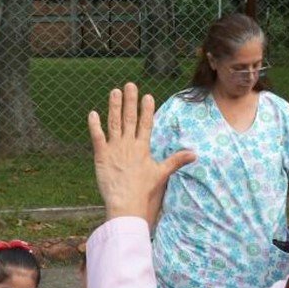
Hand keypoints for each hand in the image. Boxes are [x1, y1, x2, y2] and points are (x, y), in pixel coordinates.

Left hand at [89, 84, 194, 222]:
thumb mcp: (162, 173)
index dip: (146, 109)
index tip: (147, 96)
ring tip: (114, 91)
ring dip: (113, 106)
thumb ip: (176, 160)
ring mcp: (114, 149)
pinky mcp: (101, 156)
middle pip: (129, 118)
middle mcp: (129, 144)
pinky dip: (94, 125)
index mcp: (143, 148)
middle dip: (130, 101)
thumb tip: (195, 154)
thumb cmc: (145, 190)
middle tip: (129, 85)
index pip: (145, 124)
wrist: (127, 203)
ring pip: (113, 123)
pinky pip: (97, 137)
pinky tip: (93, 113)